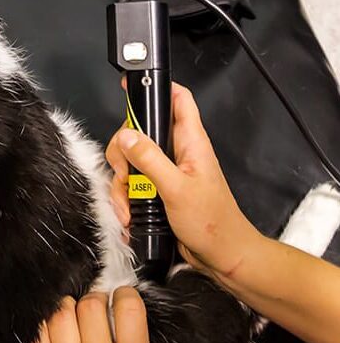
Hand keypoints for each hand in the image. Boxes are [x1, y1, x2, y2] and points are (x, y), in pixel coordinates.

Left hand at [27, 288, 157, 342]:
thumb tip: (125, 328)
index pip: (128, 308)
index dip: (121, 294)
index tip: (117, 296)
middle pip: (90, 305)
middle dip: (90, 300)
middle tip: (90, 307)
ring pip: (60, 318)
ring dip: (64, 310)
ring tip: (67, 315)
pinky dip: (45, 333)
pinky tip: (51, 337)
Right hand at [105, 82, 261, 283]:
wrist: (220, 255)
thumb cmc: (211, 222)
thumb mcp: (176, 188)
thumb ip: (150, 159)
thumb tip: (126, 135)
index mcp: (190, 142)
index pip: (178, 100)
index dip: (157, 88)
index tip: (132, 87)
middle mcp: (177, 152)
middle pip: (139, 133)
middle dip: (123, 154)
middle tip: (125, 174)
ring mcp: (166, 172)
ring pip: (130, 162)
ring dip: (122, 185)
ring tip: (129, 206)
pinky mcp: (157, 190)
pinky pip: (132, 186)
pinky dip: (125, 199)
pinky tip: (130, 215)